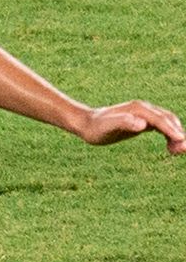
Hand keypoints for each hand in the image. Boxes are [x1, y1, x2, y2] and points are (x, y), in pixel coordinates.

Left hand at [71, 100, 185, 154]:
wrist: (86, 124)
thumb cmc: (96, 128)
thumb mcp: (108, 127)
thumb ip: (124, 123)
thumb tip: (142, 125)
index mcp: (139, 109)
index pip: (161, 120)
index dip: (172, 130)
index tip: (181, 142)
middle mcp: (144, 109)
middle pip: (168, 120)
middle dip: (178, 133)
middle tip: (182, 151)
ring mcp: (144, 114)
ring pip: (167, 123)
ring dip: (176, 135)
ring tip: (178, 152)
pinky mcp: (143, 120)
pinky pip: (162, 127)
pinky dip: (170, 135)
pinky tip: (171, 148)